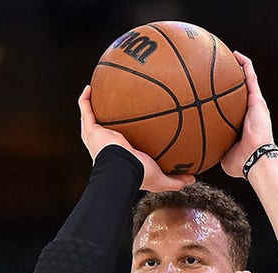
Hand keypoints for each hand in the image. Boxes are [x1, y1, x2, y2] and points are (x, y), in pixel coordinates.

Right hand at [78, 86, 192, 192]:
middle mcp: (106, 148)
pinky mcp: (92, 131)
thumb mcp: (161, 179)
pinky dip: (85, 100)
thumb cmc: (139, 175)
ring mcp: (97, 139)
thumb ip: (175, 180)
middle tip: (115, 109)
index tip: (133, 128)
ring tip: (96, 93)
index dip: (124, 141)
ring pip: (92, 121)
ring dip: (92, 108)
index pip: (121, 149)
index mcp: (120, 159)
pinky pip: (86, 111)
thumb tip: (192, 178)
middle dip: (107, 122)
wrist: (123, 169)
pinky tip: (89, 87)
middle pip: (105, 132)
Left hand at [220, 52, 275, 179]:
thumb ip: (212, 149)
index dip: (223, 97)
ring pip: (246, 80)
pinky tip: (236, 55)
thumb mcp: (221, 154)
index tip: (211, 90)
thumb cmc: (241, 162)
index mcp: (240, 123)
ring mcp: (254, 105)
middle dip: (230, 79)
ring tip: (229, 55)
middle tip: (218, 69)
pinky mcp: (257, 100)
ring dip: (239, 67)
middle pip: (239, 91)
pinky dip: (245, 65)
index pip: (231, 106)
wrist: (254, 159)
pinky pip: (251, 78)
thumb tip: (196, 153)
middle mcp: (248, 112)